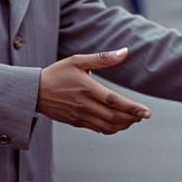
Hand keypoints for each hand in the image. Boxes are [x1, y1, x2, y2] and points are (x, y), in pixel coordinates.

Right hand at [37, 48, 151, 133]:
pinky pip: (97, 129)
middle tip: (144, 116)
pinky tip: (118, 123)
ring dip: (123, 125)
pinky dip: (111, 128)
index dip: (132, 108)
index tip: (147, 112)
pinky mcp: (76, 122)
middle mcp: (84, 104)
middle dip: (132, 118)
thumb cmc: (57, 73)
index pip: (114, 101)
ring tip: (133, 119)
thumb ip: (103, 58)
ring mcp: (79, 116)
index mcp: (86, 88)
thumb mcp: (78, 60)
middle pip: (113, 117)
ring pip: (107, 126)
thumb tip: (125, 52)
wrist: (34, 91)